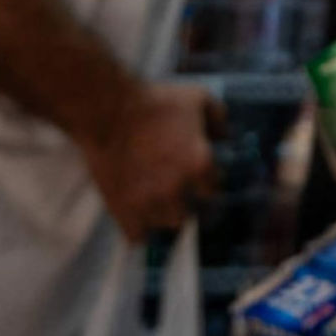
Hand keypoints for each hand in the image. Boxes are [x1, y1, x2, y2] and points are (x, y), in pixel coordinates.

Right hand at [84, 80, 215, 241]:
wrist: (109, 110)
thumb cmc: (156, 101)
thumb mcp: (198, 98)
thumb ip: (219, 119)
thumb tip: (225, 136)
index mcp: (200, 164)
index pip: (213, 189)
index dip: (207, 182)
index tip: (199, 178)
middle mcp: (178, 189)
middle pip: (191, 212)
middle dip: (187, 202)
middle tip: (178, 191)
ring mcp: (149, 202)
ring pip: (166, 225)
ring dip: (164, 215)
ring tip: (157, 201)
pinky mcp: (123, 209)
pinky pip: (137, 237)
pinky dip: (140, 230)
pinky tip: (138, 216)